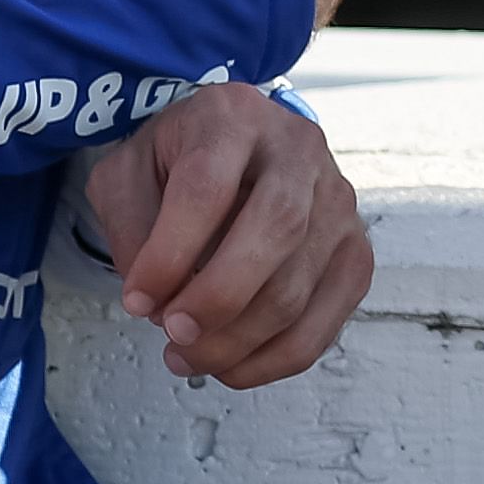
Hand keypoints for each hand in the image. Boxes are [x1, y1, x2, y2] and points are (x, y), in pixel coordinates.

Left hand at [83, 79, 372, 386]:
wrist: (237, 148)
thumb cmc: (177, 164)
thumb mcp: (128, 172)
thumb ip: (128, 225)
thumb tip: (155, 299)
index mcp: (235, 116)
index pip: (209, 187)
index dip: (170, 254)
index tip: (136, 301)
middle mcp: (300, 149)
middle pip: (276, 229)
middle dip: (218, 298)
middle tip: (173, 334)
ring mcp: (338, 200)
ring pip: (298, 285)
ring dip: (237, 340)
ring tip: (186, 358)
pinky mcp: (355, 250)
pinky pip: (324, 320)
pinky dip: (274, 359)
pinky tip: (231, 366)